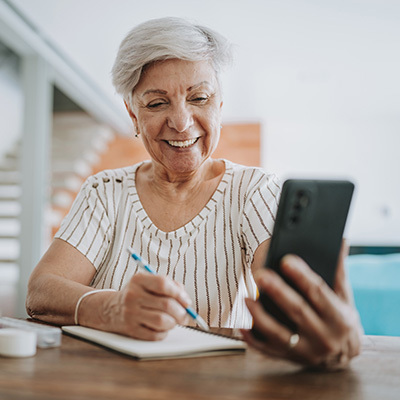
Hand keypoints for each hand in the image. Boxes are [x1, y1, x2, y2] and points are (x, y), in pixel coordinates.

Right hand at [103, 273, 191, 340]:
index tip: (186, 302)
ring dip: (173, 323)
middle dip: (181, 312)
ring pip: (162, 321)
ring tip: (173, 321)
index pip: (163, 284)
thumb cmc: (139, 294)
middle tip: (184, 316)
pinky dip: (163, 333)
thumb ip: (170, 286)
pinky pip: (154, 335)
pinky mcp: (130, 330)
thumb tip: (186, 301)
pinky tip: (162, 328)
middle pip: (166, 304)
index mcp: (139, 280)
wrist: (111, 308)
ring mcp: (130, 313)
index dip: (179, 294)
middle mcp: (132, 295)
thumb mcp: (149, 282)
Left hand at [242, 243, 362, 368]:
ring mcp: (306, 351)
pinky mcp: (290, 358)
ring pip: (279, 333)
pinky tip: (242, 325)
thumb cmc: (341, 319)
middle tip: (261, 274)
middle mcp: (324, 337)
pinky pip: (267, 350)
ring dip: (260, 316)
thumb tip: (340, 240)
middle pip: (297, 310)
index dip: (302, 276)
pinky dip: (253, 338)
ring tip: (246, 298)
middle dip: (278, 291)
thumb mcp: (344, 297)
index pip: (318, 293)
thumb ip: (338, 270)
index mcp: (339, 318)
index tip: (286, 260)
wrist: (343, 358)